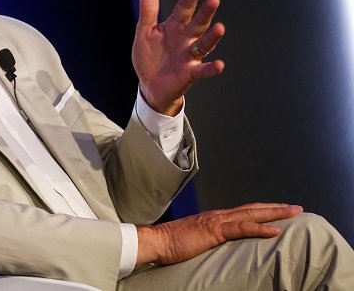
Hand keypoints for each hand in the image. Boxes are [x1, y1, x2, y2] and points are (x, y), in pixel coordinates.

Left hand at [132, 0, 224, 114]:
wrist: (149, 85)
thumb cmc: (150, 56)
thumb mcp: (145, 31)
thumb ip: (148, 9)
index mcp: (175, 27)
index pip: (184, 8)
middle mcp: (186, 39)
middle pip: (198, 23)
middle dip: (205, 12)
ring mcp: (190, 56)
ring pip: (204, 44)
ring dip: (212, 37)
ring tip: (220, 27)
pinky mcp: (190, 74)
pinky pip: (202, 70)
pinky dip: (211, 68)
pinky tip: (219, 65)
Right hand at [136, 203, 302, 264]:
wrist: (157, 241)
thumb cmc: (173, 244)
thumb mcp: (197, 240)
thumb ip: (211, 240)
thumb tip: (221, 247)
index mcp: (215, 218)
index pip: (245, 211)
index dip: (263, 210)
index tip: (280, 210)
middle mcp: (218, 215)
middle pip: (253, 209)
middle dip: (276, 208)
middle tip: (296, 208)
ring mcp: (217, 221)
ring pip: (251, 214)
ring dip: (275, 213)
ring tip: (293, 212)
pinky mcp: (214, 231)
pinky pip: (242, 229)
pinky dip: (260, 228)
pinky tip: (276, 230)